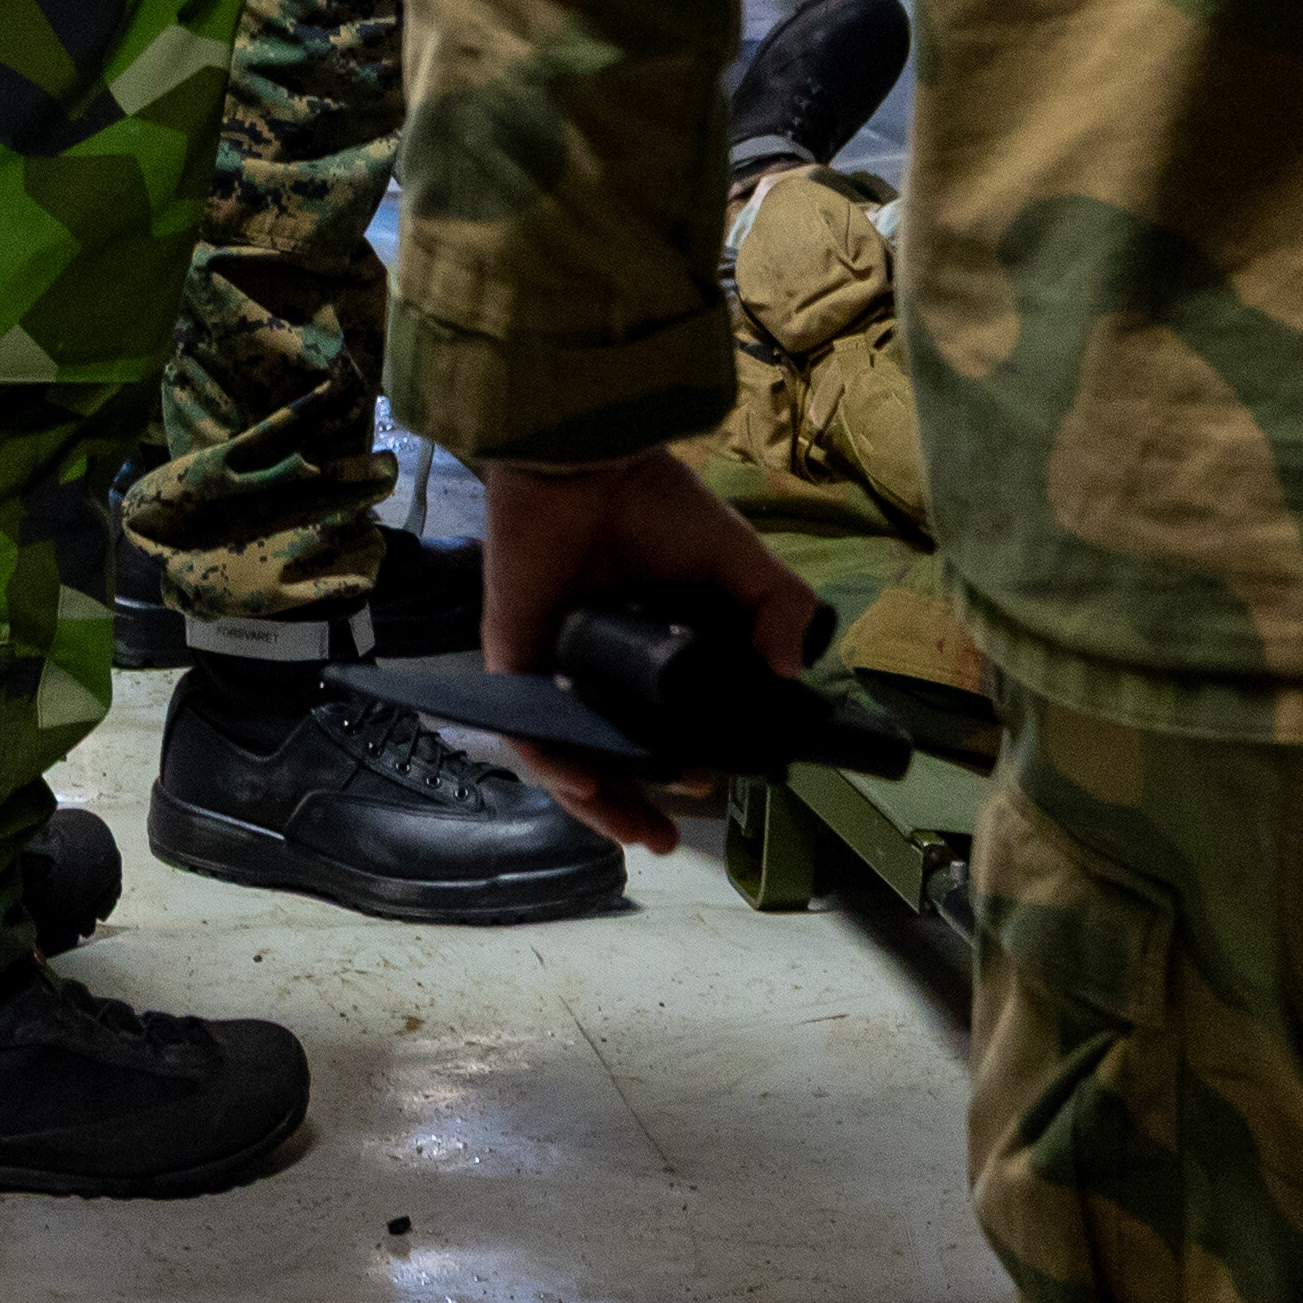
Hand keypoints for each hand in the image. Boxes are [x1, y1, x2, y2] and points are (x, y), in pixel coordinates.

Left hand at [467, 447, 830, 851]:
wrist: (588, 464)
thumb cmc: (663, 508)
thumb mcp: (743, 562)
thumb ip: (779, 611)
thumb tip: (790, 675)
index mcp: (657, 659)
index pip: (669, 734)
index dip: (689, 770)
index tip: (715, 788)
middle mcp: (604, 674)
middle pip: (616, 760)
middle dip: (638, 808)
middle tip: (664, 838)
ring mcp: (556, 671)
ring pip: (570, 758)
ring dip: (598, 805)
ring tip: (635, 834)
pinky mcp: (513, 661)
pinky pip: (525, 728)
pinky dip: (551, 762)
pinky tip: (583, 787)